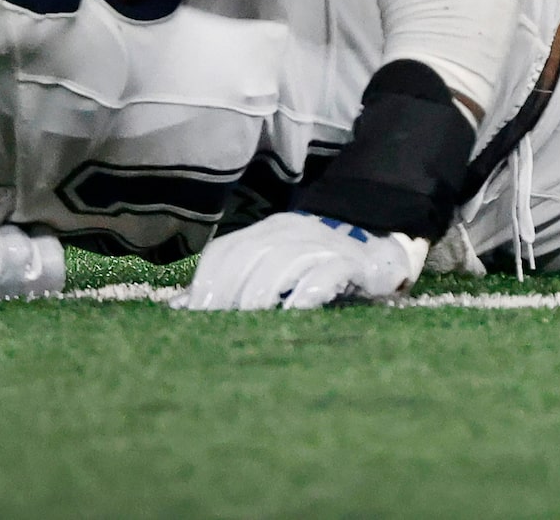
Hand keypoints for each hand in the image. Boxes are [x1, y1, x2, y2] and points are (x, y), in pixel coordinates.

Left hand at [173, 212, 427, 311]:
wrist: (382, 239)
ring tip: (244, 327)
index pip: (227, 250)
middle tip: (212, 328)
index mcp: (268, 232)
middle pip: (250, 258)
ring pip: (282, 264)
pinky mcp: (352, 262)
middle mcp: (291, 232)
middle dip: (228, 292)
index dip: (208, 279)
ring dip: (259, 295)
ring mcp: (323, 244)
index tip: (192, 313)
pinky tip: (290, 318)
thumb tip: (177, 309)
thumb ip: (233, 281)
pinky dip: (303, 296)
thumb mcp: (274, 263)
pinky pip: (322, 276)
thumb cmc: (318, 262)